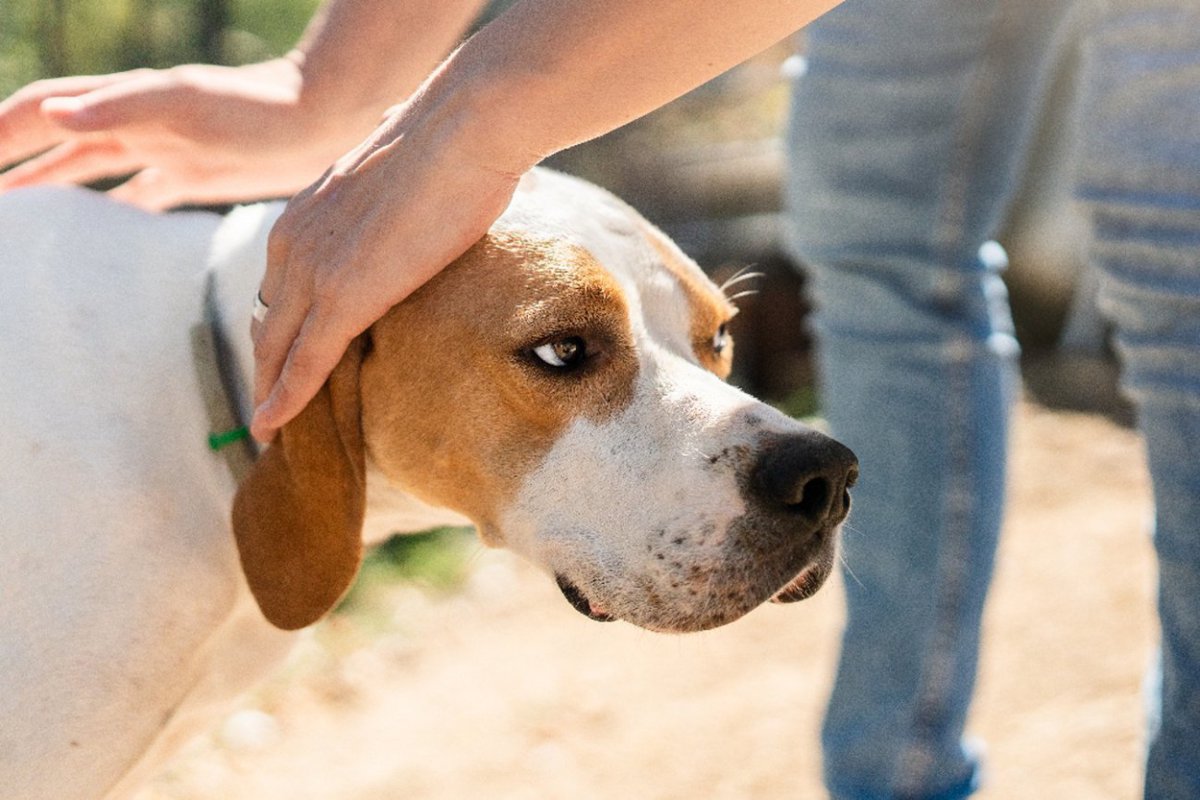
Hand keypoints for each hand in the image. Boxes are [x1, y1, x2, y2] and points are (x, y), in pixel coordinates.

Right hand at [0, 59, 363, 209]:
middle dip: (12, 165)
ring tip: (16, 220)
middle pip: (54, 143)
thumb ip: (122, 107)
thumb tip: (51, 113)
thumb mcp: (188, 103)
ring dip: (50, 190)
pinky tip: (96, 240)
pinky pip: (137, 196)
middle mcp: (132, 124)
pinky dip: (109, 214)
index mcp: (121, 104)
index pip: (38, 112)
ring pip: (87, 171)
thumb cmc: (258, 106)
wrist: (321, 118)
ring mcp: (161, 151)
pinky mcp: (193, 176)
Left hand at [250, 97, 526, 440]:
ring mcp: (315, 269)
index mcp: (306, 215)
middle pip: (267, 321)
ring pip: (276, 346)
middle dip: (264, 366)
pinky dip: (285, 398)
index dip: (278, 327)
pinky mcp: (343, 296)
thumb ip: (390, 209)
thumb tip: (423, 208)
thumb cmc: (451, 146)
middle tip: (265, 404)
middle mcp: (294, 242)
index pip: (277, 287)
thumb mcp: (401, 183)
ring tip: (269, 428)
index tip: (283, 356)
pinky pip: (305, 360)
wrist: (462, 130)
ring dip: (269, 390)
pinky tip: (273, 426)